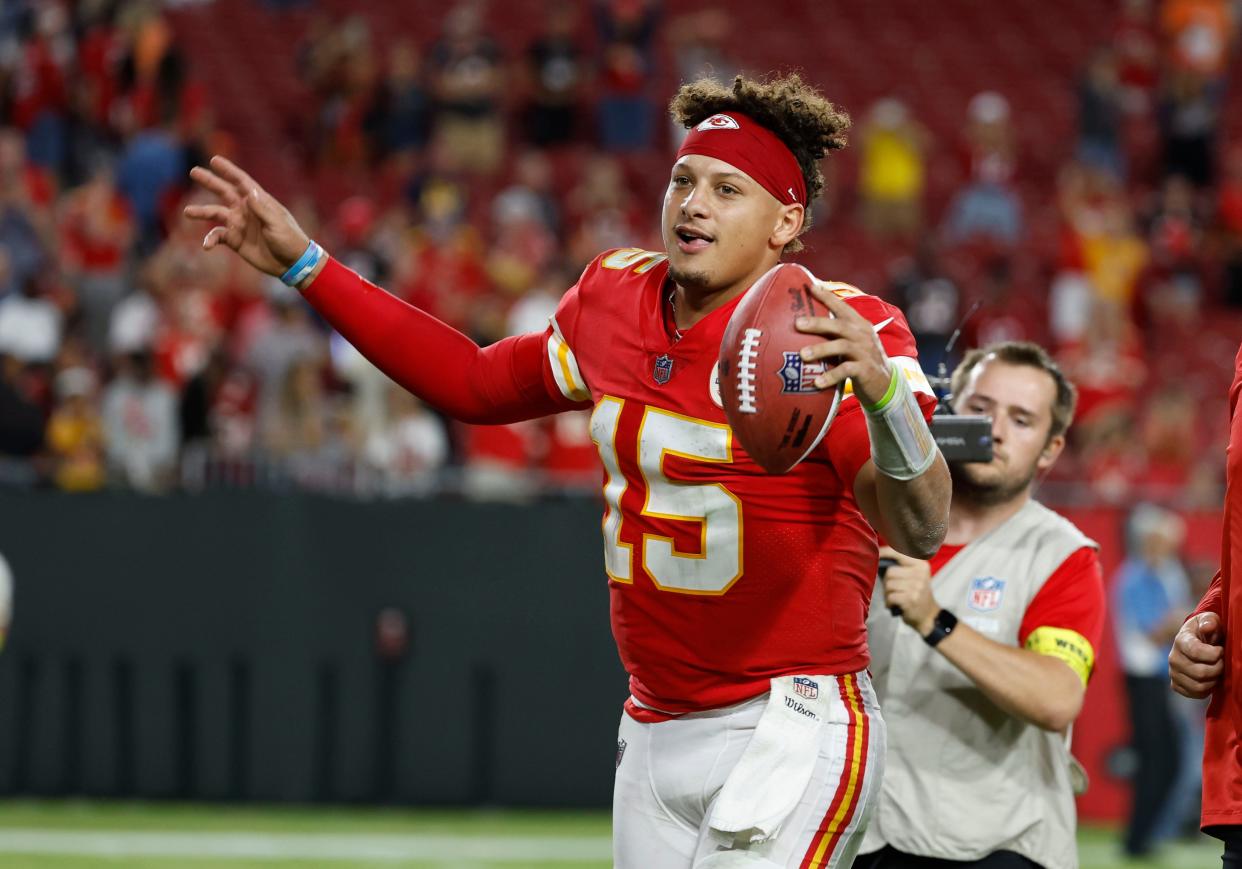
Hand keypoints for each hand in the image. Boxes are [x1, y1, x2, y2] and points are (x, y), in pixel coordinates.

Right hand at [184, 156, 311, 277]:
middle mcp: (246, 209)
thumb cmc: (289, 240)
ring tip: (187, 212)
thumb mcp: (277, 224)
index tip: (215, 160)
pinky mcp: (235, 240)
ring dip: (201, 212)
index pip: (241, 182)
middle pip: (224, 191)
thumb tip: (249, 192)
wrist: (291, 263)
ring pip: (215, 213)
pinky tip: (206, 246)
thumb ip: (262, 209)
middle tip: (194, 171)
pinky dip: (210, 239)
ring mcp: (239, 224)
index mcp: (259, 201)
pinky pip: (218, 236)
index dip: (228, 170)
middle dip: (210, 182)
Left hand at [795, 281, 891, 406]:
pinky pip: (846, 370)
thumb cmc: (861, 359)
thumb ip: (836, 332)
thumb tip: (804, 325)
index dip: (827, 296)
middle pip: (840, 325)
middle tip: (798, 323)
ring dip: (821, 349)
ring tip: (802, 354)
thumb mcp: (852, 341)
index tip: (810, 287)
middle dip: (818, 323)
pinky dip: (831, 376)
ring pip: (842, 346)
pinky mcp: (866, 370)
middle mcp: (862, 335)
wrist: (885, 383)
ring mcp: (865, 352)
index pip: (842, 307)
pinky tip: (817, 382)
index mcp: (859, 325)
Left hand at [878, 546, 938, 635]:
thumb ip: (901, 567)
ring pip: (889, 585)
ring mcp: (916, 587)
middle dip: (887, 582)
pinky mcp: (910, 599)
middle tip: (894, 590)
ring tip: (896, 597)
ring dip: (887, 593)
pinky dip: (889, 602)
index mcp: (921, 565)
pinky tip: (895, 604)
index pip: (898, 553)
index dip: (885, 553)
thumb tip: (878, 558)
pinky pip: (890, 597)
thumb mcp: (915, 576)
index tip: (877, 554)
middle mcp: (920, 574)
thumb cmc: (916, 594)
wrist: (928, 616)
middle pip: (890, 572)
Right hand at [1169, 612, 1223, 698]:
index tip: (1221, 650)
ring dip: (1213, 680)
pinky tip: (1210, 679)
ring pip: (1198, 686)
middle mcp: (1173, 658)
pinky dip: (1206, 689)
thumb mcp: (1209, 620)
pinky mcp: (1176, 685)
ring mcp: (1173, 672)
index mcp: (1180, 641)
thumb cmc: (1206, 631)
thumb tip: (1206, 627)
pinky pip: (1195, 693)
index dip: (1214, 654)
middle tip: (1222, 662)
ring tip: (1217, 671)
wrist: (1196, 642)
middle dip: (1217, 668)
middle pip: (1200, 672)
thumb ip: (1209, 621)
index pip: (1195, 651)